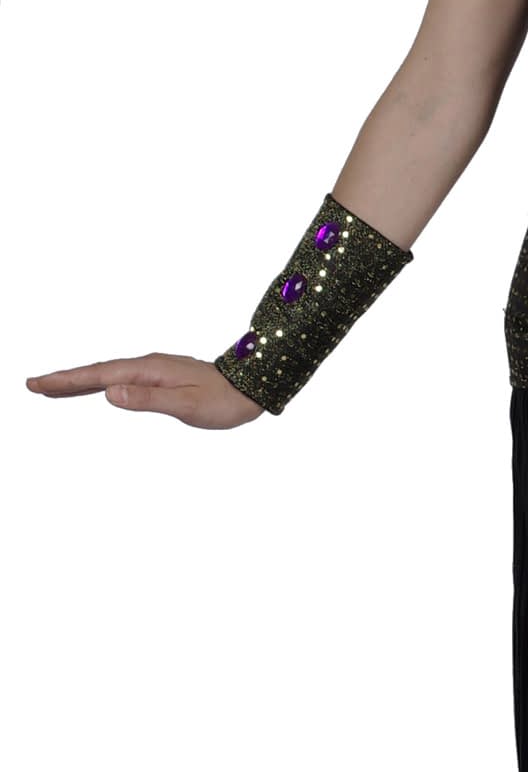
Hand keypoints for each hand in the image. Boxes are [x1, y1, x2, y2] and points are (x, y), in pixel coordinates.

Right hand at [25, 352, 265, 428]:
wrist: (251, 387)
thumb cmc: (223, 401)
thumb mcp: (186, 406)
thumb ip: (147, 400)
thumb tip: (110, 394)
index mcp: (149, 370)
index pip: (99, 376)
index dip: (67, 381)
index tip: (39, 384)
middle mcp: (147, 365)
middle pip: (97, 372)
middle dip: (64, 379)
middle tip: (32, 385)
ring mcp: (153, 370)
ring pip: (108, 374)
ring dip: (79, 381)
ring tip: (52, 388)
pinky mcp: (159, 377)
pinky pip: (122, 378)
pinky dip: (101, 382)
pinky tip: (95, 389)